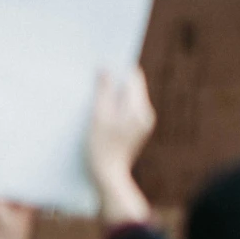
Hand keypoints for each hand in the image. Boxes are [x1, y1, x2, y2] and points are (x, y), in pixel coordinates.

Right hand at [86, 66, 154, 224]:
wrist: (109, 177)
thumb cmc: (101, 148)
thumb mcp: (98, 117)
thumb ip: (103, 91)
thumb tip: (105, 69)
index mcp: (139, 109)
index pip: (133, 77)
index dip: (118, 67)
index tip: (103, 61)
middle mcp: (145, 113)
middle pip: (131, 86)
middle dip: (114, 80)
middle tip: (94, 77)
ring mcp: (142, 123)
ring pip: (127, 98)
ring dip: (112, 94)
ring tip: (94, 97)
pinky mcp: (136, 130)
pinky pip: (125, 109)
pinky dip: (113, 106)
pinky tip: (99, 113)